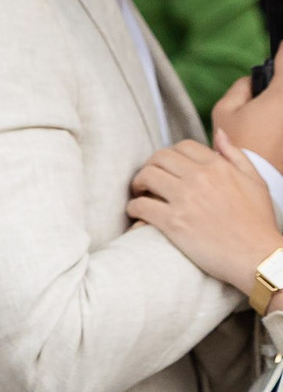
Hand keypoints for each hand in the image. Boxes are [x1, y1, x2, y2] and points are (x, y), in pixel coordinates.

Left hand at [130, 134, 282, 296]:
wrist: (258, 256)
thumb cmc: (258, 222)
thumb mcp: (256, 182)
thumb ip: (235, 155)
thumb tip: (218, 134)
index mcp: (218, 167)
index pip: (182, 147)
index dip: (171, 155)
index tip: (168, 168)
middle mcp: (199, 178)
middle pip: (159, 158)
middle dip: (150, 166)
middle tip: (148, 180)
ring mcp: (185, 199)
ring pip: (146, 176)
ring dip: (138, 184)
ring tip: (141, 193)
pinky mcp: (173, 222)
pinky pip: (140, 206)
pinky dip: (134, 208)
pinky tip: (137, 213)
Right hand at [214, 48, 282, 172]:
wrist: (260, 184)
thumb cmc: (238, 148)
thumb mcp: (224, 112)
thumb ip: (240, 89)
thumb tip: (253, 83)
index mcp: (281, 94)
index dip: (281, 50)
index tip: (279, 45)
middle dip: (276, 85)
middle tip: (263, 92)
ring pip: (282, 102)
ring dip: (275, 104)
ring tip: (267, 119)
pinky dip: (277, 120)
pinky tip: (271, 131)